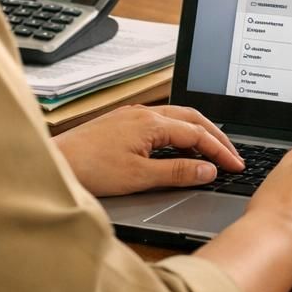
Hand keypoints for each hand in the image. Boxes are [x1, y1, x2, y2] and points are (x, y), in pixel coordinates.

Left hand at [53, 104, 244, 196]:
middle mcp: (144, 113)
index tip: (236, 166)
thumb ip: (177, 173)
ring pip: (177, 118)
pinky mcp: (122, 123)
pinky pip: (161, 122)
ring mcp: (132, 116)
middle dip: (216, 137)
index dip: (220, 151)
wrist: (54, 163)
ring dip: (198, 133)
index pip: (198, 134)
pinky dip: (179, 134)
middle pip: (192, 119)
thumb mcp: (140, 177)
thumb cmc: (90, 169)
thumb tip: (208, 171)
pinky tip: (179, 149)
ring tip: (212, 153)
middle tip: (233, 156)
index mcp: (151, 123)